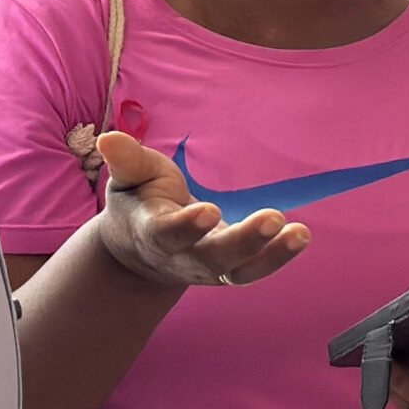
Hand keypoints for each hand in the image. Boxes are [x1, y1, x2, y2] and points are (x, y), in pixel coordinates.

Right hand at [93, 130, 310, 290]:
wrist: (139, 254)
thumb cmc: (138, 204)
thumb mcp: (128, 179)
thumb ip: (126, 160)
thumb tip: (108, 137)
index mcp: (151, 232)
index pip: (168, 233)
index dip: (186, 226)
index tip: (209, 210)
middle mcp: (181, 257)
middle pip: (211, 258)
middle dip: (242, 242)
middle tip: (272, 218)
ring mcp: (207, 268)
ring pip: (238, 271)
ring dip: (271, 255)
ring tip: (300, 234)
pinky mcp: (229, 270)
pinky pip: (254, 270)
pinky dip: (278, 256)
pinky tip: (300, 236)